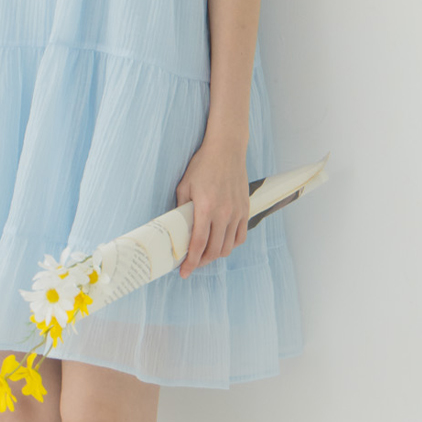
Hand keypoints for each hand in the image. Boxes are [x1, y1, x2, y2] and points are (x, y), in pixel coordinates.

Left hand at [174, 140, 249, 277]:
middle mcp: (224, 213)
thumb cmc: (203, 165)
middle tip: (192, 264)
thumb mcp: (184, 185)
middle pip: (214, 250)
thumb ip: (181, 209)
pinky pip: (240, 237)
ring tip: (205, 255)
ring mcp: (237, 212)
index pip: (198, 243)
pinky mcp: (245, 210)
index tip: (184, 272)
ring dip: (216, 255)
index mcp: (206, 207)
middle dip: (201, 262)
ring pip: (228, 247)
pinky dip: (230, 245)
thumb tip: (176, 228)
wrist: (226, 150)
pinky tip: (221, 243)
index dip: (191, 262)